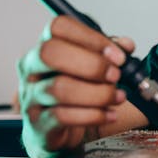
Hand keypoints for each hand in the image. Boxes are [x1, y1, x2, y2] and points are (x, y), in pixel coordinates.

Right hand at [17, 15, 134, 157]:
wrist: (65, 130)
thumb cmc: (80, 91)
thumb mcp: (97, 66)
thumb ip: (111, 52)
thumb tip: (126, 45)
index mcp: (47, 45)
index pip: (59, 27)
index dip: (91, 38)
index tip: (118, 55)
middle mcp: (32, 67)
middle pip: (51, 52)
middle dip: (91, 64)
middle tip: (116, 76)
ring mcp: (30, 95)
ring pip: (59, 88)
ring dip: (98, 93)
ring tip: (118, 97)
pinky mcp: (36, 123)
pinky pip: (63, 116)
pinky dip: (94, 115)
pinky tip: (110, 114)